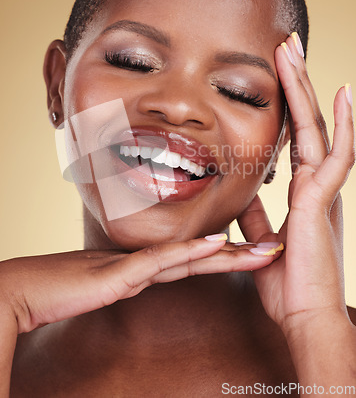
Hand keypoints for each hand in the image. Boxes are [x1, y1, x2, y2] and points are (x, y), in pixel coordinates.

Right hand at [0, 234, 284, 334]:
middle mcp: (143, 263)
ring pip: (191, 257)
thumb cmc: (57, 290)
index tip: (249, 254)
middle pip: (200, 258)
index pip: (189, 263)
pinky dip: (192, 253)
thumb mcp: (98, 289)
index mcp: (140, 269)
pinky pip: (163, 262)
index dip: (221, 258)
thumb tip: (134, 282)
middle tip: (274, 248)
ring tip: (265, 249)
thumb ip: (120, 284)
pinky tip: (216, 245)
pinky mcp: (119, 274)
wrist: (23, 289)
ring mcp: (133, 265)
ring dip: (230, 254)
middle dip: (240, 255)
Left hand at [237, 33, 354, 335]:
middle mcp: (317, 183)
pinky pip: (337, 155)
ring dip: (306, 88)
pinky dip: (345, 124)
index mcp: (304, 190)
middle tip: (286, 45)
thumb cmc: (287, 281)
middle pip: (306, 122)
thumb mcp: (261, 237)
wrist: (303, 317)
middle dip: (295, 83)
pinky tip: (345, 93)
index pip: (294, 137)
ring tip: (295, 51)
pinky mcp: (324, 201)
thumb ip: (254, 212)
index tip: (277, 76)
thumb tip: (242, 193)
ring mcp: (323, 189)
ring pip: (318, 127)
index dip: (287, 105)